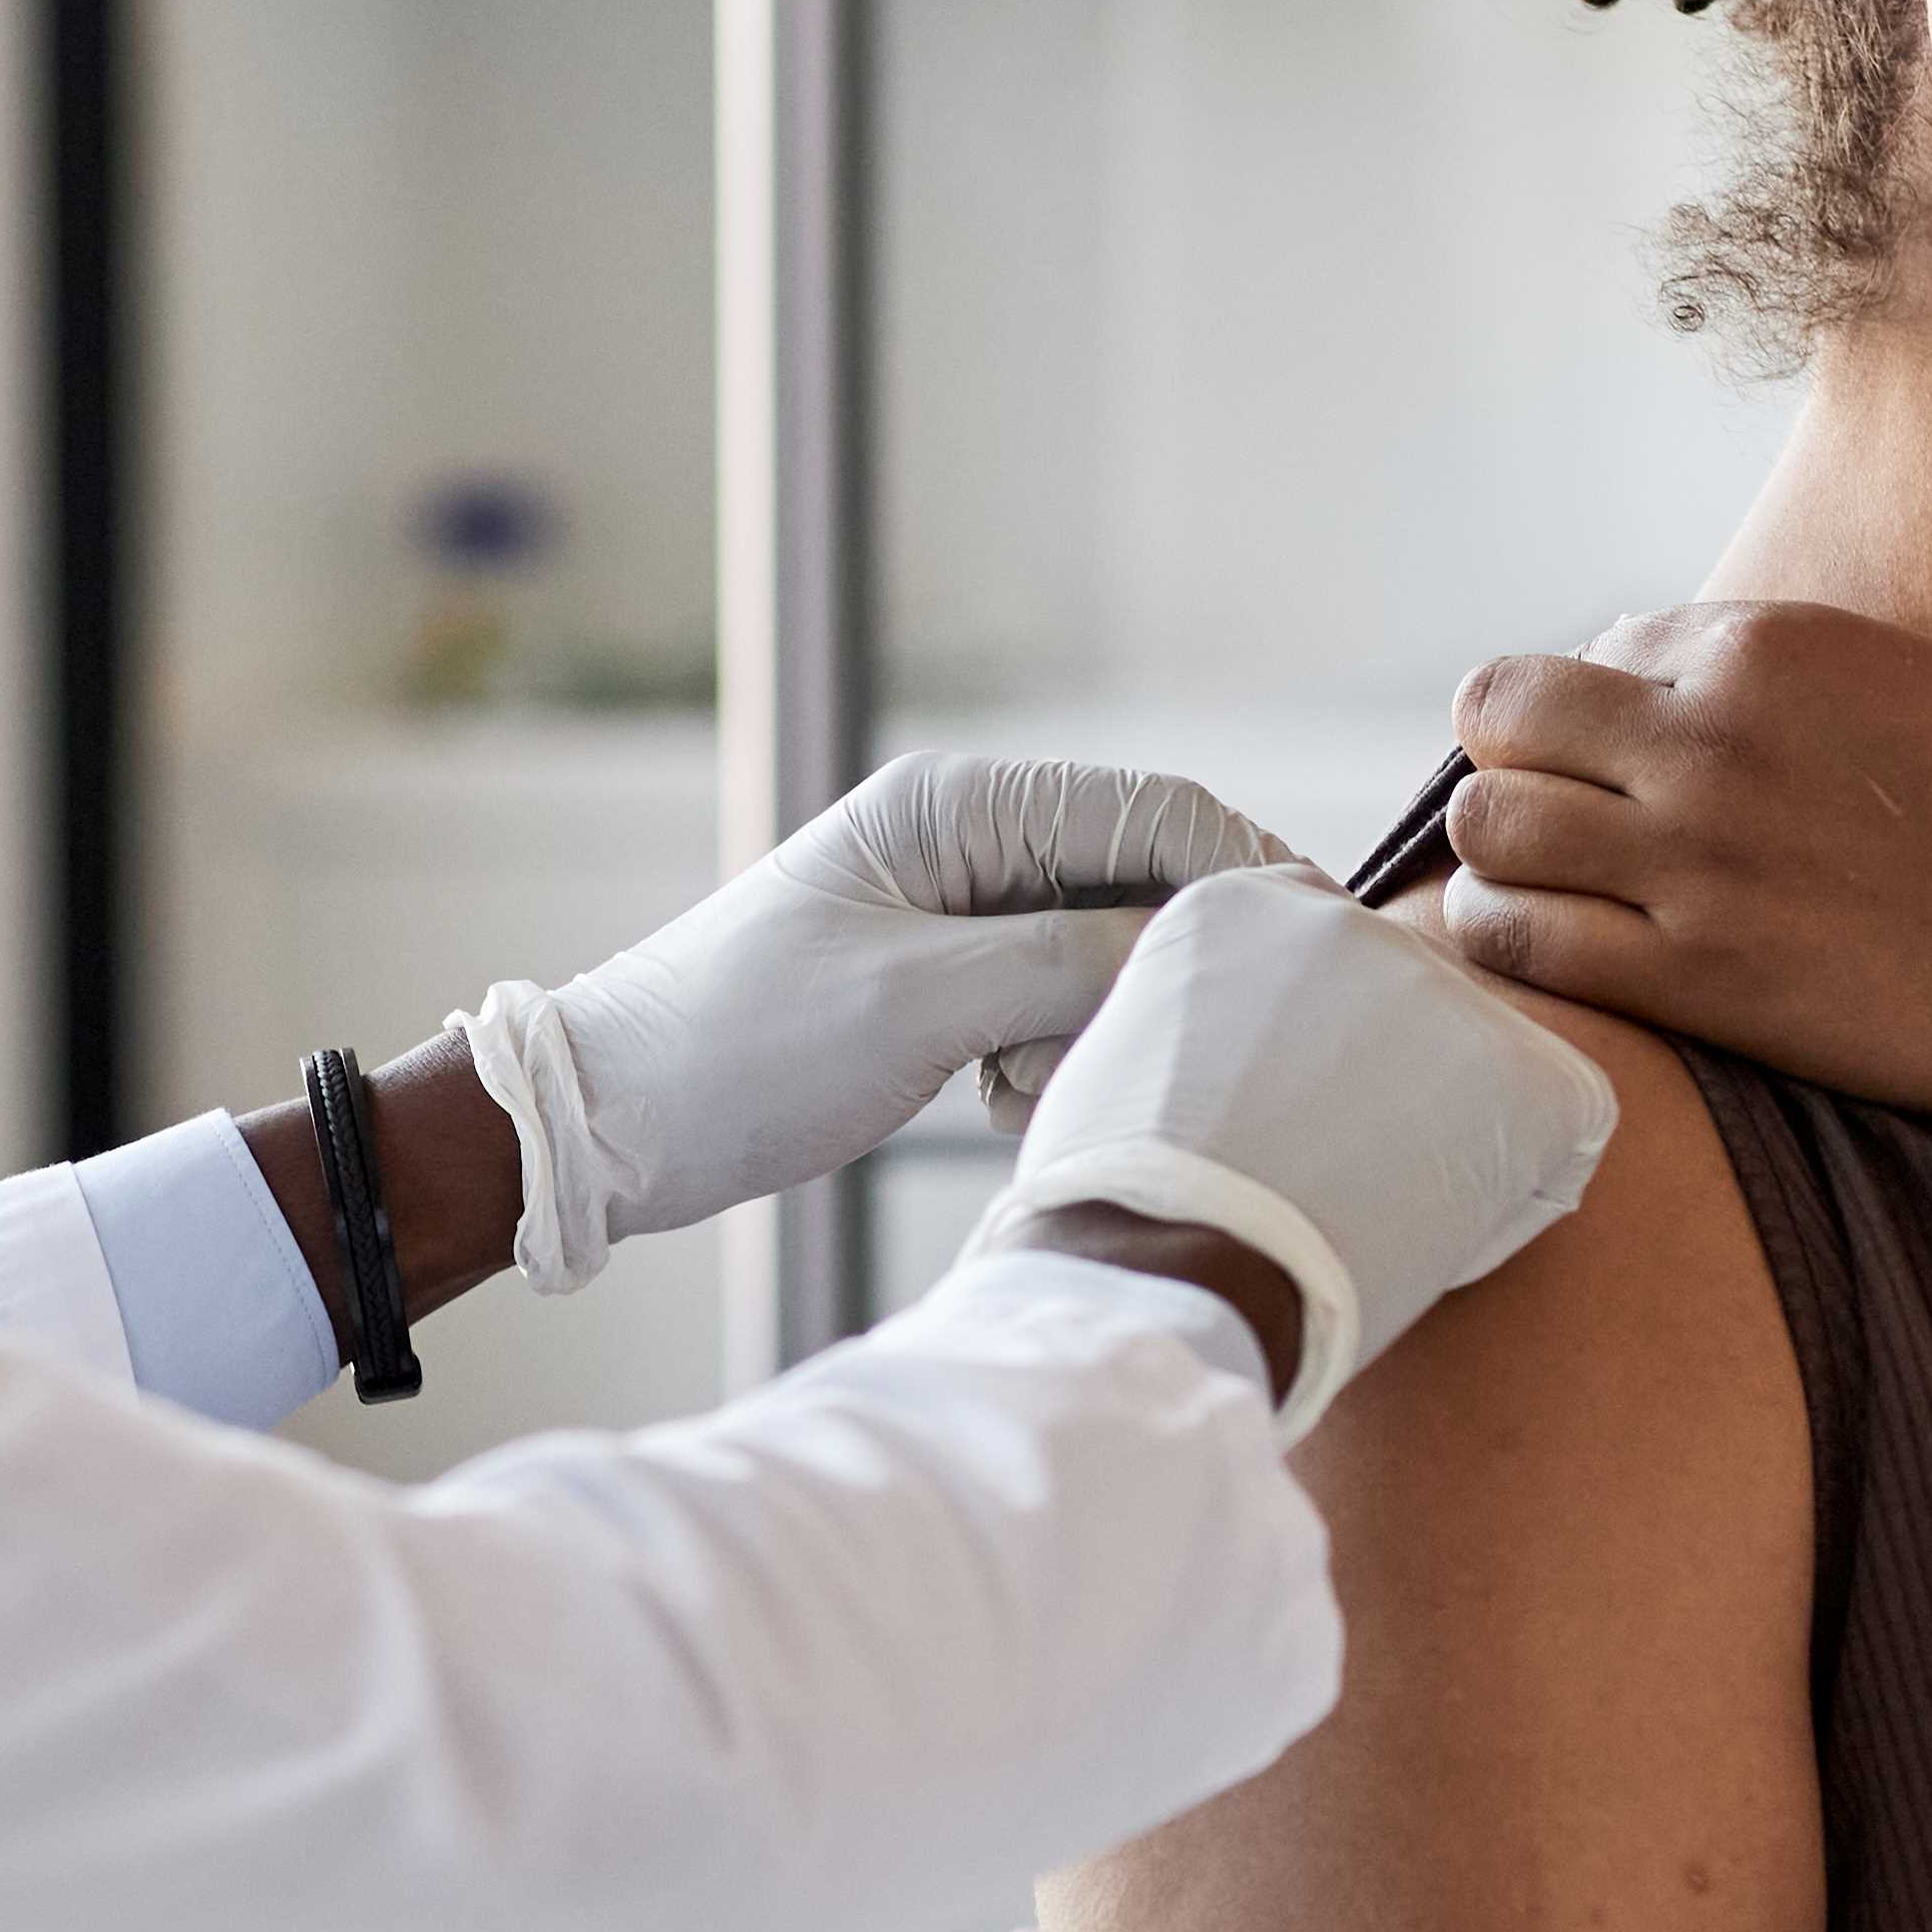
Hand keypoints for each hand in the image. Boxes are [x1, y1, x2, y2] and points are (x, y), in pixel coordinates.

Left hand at [462, 755, 1291, 1289]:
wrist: (613, 1126)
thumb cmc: (740, 1049)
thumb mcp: (918, 1006)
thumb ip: (1068, 962)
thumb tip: (1205, 943)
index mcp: (957, 805)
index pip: (1153, 808)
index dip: (1246, 873)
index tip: (1318, 951)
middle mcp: (967, 841)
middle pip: (1143, 880)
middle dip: (1161, 969)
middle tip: (1161, 1049)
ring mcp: (959, 914)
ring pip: (1106, 956)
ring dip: (1093, 1026)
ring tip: (1010, 1084)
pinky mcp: (947, 985)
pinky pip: (1056, 1008)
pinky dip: (1049, 1057)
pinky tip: (990, 1099)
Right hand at [962, 867, 1617, 1430]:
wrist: (1165, 1274)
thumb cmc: (1120, 1215)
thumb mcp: (1129, 1067)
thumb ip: (1206, 1026)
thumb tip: (1242, 1065)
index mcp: (1243, 906)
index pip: (1325, 969)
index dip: (1320, 1062)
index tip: (1280, 1130)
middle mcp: (1356, 920)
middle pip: (1409, 1014)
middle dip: (1392, 1096)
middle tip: (1324, 1187)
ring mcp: (1446, 990)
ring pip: (1485, 1075)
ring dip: (1449, 1146)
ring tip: (1369, 1221)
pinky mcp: (1527, 1072)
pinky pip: (1561, 1138)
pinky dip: (1515, 1203)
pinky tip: (1433, 1246)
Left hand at [1436, 601, 1931, 1130]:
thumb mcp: (1911, 680)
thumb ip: (1789, 678)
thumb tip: (1689, 687)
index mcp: (1764, 644)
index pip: (1600, 648)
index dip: (1606, 710)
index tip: (1631, 763)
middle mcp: (1709, 734)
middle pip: (1506, 714)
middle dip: (1513, 759)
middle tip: (1550, 814)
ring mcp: (1694, 859)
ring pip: (1491, 827)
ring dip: (1497, 851)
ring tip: (1534, 884)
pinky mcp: (1697, 978)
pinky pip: (1520, 942)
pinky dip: (1499, 937)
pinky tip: (1532, 946)